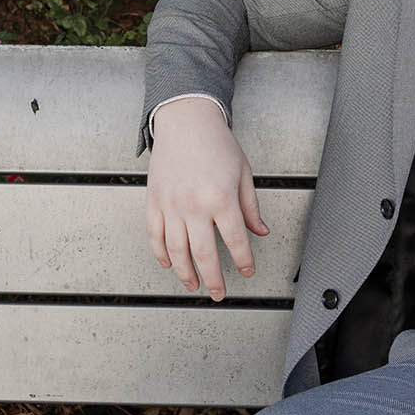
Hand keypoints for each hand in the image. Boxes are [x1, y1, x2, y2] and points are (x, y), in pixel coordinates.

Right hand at [144, 98, 268, 300]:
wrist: (186, 121)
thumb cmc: (216, 144)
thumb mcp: (243, 173)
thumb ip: (250, 206)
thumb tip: (260, 231)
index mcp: (221, 198)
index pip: (235, 241)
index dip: (244, 260)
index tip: (247, 270)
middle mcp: (195, 206)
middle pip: (204, 254)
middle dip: (214, 279)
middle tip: (218, 293)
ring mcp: (171, 205)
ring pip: (176, 251)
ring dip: (185, 273)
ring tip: (194, 285)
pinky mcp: (154, 201)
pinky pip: (155, 235)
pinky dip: (161, 254)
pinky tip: (169, 264)